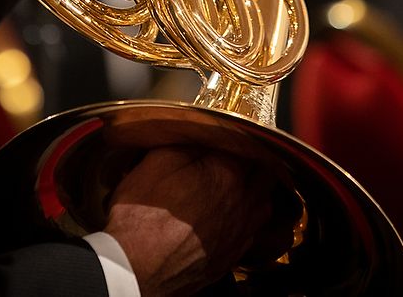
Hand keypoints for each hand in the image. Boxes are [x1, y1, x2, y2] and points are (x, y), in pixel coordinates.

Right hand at [103, 147, 271, 296]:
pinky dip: (248, 218)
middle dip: (256, 159)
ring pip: (264, 202)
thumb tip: (203, 132)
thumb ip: (187, 141)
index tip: (230, 132)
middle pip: (266, 173)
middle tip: (239, 153)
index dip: (240, 135)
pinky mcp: (233, 255)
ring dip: (256, 189)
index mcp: (227, 174)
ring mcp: (241, 232)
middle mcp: (243, 203)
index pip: (251, 144)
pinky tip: (230, 215)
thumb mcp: (157, 161)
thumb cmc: (142, 219)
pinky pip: (254, 230)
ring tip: (239, 182)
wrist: (137, 271)